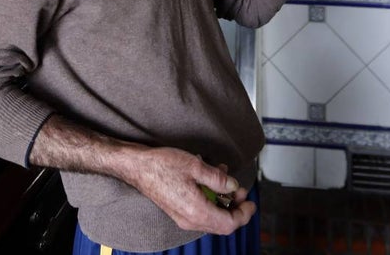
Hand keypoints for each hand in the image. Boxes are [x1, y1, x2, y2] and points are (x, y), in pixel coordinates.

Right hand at [125, 147, 253, 234]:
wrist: (138, 167)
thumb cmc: (163, 165)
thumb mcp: (196, 166)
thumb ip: (218, 179)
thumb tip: (233, 186)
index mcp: (196, 211)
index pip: (229, 224)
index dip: (244, 214)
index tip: (251, 202)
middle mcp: (190, 220)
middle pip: (222, 224)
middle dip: (235, 208)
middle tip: (240, 190)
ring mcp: (183, 217)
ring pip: (212, 218)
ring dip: (222, 201)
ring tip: (225, 179)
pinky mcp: (178, 212)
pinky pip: (201, 212)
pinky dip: (211, 199)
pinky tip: (210, 180)